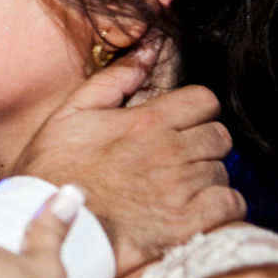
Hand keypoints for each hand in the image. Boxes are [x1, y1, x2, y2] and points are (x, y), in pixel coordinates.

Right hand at [12, 44, 244, 275]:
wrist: (46, 226)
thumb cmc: (52, 171)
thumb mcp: (69, 114)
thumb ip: (112, 80)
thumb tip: (147, 51)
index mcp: (147, 121)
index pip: (205, 100)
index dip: (194, 111)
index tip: (179, 125)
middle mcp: (171, 152)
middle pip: (219, 136)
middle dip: (202, 144)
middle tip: (177, 159)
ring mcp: (182, 189)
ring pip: (222, 172)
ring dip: (205, 178)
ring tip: (177, 189)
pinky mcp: (188, 224)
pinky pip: (230, 206)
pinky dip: (221, 207)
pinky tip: (196, 210)